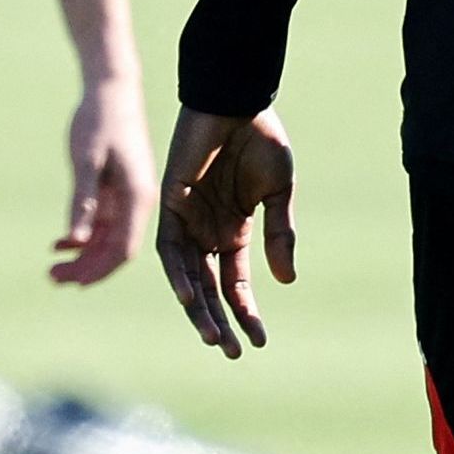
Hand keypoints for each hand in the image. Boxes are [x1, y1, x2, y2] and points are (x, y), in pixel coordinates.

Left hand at [51, 74, 147, 286]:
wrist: (111, 89)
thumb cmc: (99, 120)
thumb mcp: (86, 161)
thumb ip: (83, 201)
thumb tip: (76, 241)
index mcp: (138, 197)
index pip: (123, 250)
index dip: (98, 271)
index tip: (70, 281)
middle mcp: (137, 202)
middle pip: (115, 250)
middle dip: (86, 269)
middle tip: (51, 277)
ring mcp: (127, 197)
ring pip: (107, 240)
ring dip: (82, 256)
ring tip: (52, 267)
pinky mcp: (115, 190)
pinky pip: (102, 224)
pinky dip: (82, 236)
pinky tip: (59, 244)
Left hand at [155, 107, 297, 356]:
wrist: (235, 100)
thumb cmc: (260, 139)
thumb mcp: (278, 193)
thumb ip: (280, 235)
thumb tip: (285, 281)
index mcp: (234, 232)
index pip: (236, 285)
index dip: (247, 313)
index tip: (260, 342)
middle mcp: (208, 232)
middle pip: (210, 289)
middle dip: (221, 322)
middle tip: (232, 353)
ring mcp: (187, 221)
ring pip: (189, 276)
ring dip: (199, 308)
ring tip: (214, 338)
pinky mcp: (169, 204)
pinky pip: (170, 248)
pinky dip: (179, 274)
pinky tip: (191, 297)